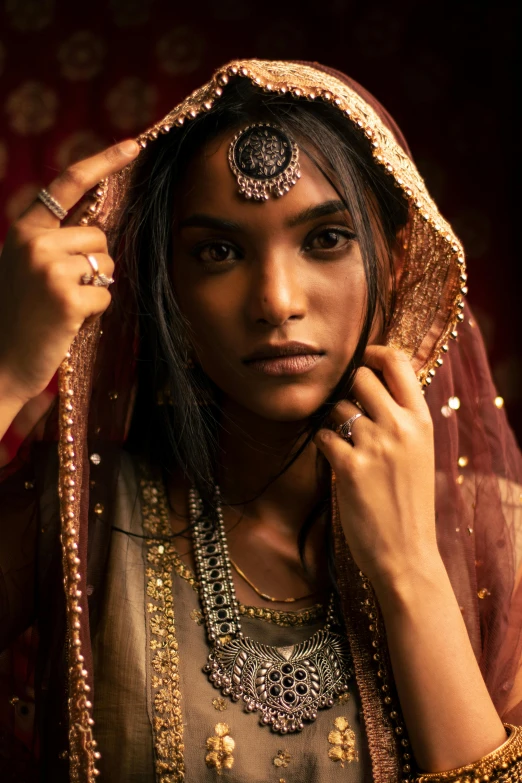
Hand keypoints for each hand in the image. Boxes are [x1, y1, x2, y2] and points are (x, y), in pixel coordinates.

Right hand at [0, 140, 138, 405]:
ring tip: (64, 307)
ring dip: (95, 288)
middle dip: (94, 264)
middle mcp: (34, 241)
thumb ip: (53, 241)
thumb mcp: (24, 266)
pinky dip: (95, 312)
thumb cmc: (17, 317)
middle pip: (99, 236)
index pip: (68, 184)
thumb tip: (99, 227)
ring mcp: (49, 268)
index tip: (134, 144)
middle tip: (65, 291)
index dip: (103, 161)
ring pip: (106, 265)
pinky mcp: (67, 298)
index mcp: (23, 229)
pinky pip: (106, 296)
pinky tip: (67, 323)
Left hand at [314, 345, 439, 590]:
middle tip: (349, 413)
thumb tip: (373, 388)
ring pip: (338, 408)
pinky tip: (335, 461)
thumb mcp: (420, 453)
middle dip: (349, 391)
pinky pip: (323, 436)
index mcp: (422, 421)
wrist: (407, 553)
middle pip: (360, 378)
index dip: (374, 353)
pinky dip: (324, 445)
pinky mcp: (349, 467)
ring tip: (346, 446)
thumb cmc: (411, 503)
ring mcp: (375, 446)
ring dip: (334, 423)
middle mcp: (400, 427)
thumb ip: (402, 420)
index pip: (398, 363)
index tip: (362, 359)